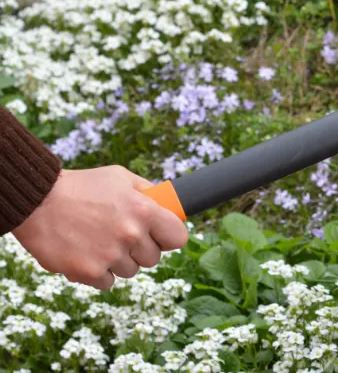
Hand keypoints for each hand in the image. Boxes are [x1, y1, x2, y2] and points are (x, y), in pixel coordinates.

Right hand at [10, 166, 188, 289]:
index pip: (178, 237)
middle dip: (139, 249)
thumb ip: (148, 192)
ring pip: (130, 271)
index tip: (160, 236)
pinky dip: (97, 272)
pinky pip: (107, 282)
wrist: (37, 201)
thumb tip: (170, 206)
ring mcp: (110, 255)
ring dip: (117, 261)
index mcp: (144, 210)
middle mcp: (131, 234)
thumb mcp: (120, 177)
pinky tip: (85, 252)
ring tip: (97, 240)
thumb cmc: (82, 186)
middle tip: (118, 234)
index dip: (169, 237)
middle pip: (153, 258)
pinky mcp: (89, 272)